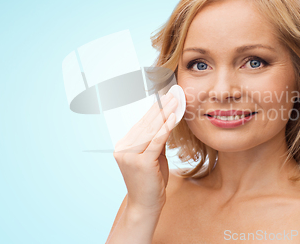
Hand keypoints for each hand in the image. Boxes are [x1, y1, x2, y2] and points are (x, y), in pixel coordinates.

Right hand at [113, 92, 177, 213]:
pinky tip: (173, 117)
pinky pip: (156, 140)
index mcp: (123, 146)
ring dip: (165, 113)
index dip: (154, 109)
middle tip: (173, 93)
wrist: (145, 207)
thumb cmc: (151, 183)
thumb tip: (166, 121)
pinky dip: (166, 127)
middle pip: (145, 123)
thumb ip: (156, 141)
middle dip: (161, 107)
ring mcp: (129, 155)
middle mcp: (123, 148)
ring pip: (151, 129)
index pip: (141, 123)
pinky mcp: (140, 162)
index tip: (165, 96)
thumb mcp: (153, 157)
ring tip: (176, 100)